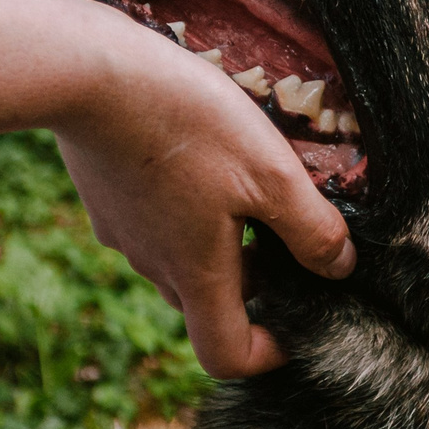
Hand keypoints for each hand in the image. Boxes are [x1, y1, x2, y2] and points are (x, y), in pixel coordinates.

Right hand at [0, 0, 351, 379]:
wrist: (88, 72)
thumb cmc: (188, 123)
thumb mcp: (272, 174)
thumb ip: (313, 230)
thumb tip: (340, 267)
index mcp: (196, 274)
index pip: (226, 356)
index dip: (267, 352)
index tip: (294, 322)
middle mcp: (152, 263)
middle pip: (205, 301)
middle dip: (251, 282)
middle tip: (284, 233)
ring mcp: (121, 229)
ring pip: (177, 255)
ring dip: (217, 238)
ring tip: (247, 181)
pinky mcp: (103, 192)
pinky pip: (151, 217)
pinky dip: (183, 204)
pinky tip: (199, 151)